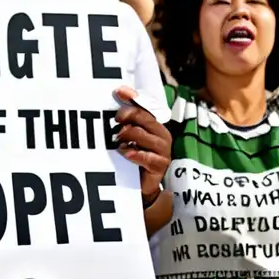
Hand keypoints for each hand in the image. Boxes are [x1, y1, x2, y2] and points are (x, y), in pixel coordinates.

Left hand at [115, 87, 170, 206]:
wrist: (141, 185)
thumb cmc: (134, 157)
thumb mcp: (128, 137)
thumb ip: (125, 119)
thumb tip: (119, 95)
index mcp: (154, 124)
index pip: (143, 106)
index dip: (132, 97)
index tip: (118, 92)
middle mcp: (161, 134)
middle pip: (144, 117)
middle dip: (127, 116)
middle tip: (115, 121)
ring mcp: (163, 150)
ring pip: (143, 135)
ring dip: (128, 136)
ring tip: (117, 141)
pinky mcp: (160, 165)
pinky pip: (147, 156)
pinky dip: (134, 154)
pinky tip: (126, 153)